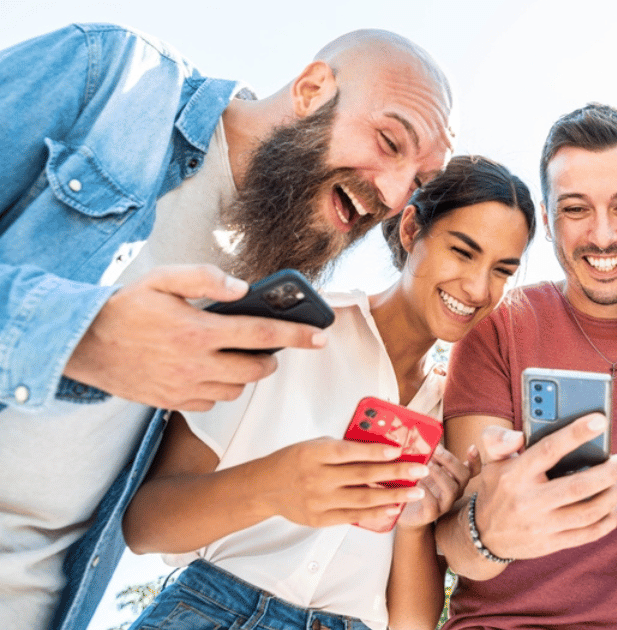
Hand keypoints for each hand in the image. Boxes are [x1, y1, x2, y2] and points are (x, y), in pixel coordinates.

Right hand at [63, 264, 327, 410]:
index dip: (297, 336)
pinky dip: (219, 389)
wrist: (82, 344)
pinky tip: (208, 371)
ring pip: (236, 390)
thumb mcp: (163, 279)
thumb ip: (205, 278)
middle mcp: (195, 364)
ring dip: (245, 375)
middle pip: (256, 370)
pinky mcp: (172, 402)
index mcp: (198, 331)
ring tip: (233, 356)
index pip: (262, 335)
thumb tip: (243, 288)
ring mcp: (184, 387)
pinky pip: (211, 403)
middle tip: (266, 347)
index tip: (321, 337)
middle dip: (271, 359)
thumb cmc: (125, 308)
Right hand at [258, 437, 429, 527]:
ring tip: (415, 492)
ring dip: (393, 496)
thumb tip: (381, 449)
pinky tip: (392, 508)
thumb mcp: (315, 445)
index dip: (376, 452)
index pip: (350, 451)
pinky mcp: (320, 519)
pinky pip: (352, 517)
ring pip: (363, 499)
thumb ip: (344, 448)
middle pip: (363, 476)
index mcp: (315, 453)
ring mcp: (319, 500)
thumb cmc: (294, 461)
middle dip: (396, 474)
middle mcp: (317, 477)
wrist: (265, 487)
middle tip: (420, 471)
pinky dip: (375, 513)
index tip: (399, 451)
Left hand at [397, 444, 480, 529]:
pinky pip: (433, 505)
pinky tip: (416, 482)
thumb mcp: (423, 466)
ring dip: (439, 474)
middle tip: (434, 450)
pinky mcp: (430, 515)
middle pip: (463, 475)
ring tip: (425, 465)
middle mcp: (455, 490)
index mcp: (455, 478)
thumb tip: (425, 432)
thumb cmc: (414, 483)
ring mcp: (444, 504)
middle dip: (449, 460)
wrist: (402, 510)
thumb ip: (429, 453)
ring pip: (451, 489)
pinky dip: (425, 492)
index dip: (476, 459)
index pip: (474, 469)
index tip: (472, 447)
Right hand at [472, 413, 616, 559]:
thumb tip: (519, 435)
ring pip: (588, 512)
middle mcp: (529, 501)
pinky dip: (608, 520)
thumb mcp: (490, 461)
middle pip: (578, 486)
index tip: (600, 421)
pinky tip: (613, 507)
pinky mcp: (551, 544)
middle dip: (608, 472)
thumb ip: (498, 440)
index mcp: (516, 474)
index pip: (549, 449)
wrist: (484, 536)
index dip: (577, 433)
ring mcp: (541, 526)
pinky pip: (589, 534)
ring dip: (612, 495)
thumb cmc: (497, 489)